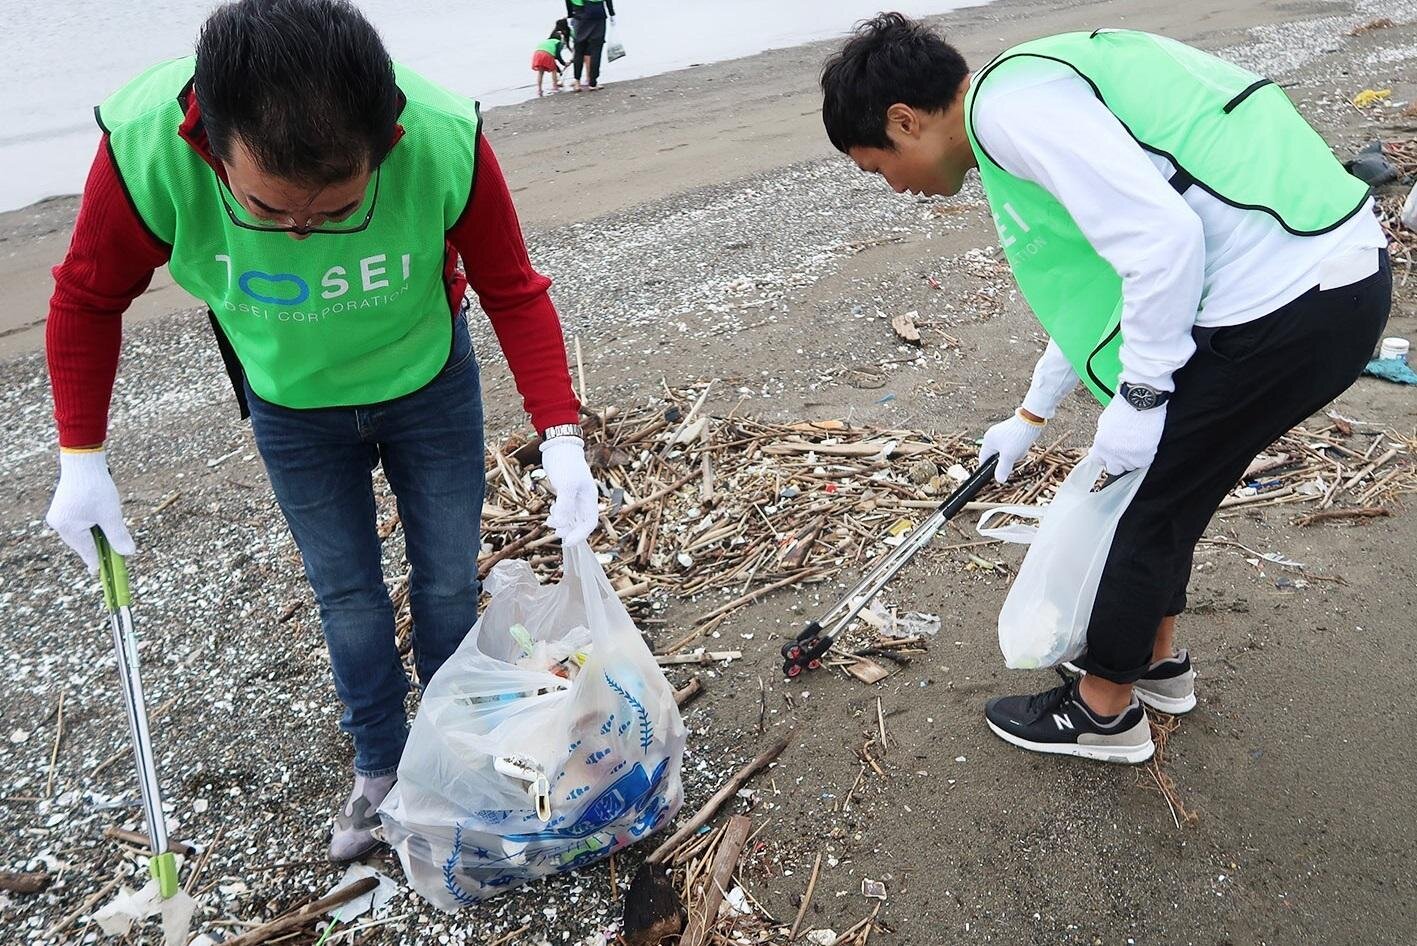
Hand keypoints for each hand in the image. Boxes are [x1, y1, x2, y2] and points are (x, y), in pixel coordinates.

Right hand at [45, 450, 135, 573]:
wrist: (83, 460)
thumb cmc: (96, 486)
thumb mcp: (111, 514)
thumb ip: (119, 536)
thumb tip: (129, 554)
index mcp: (68, 529)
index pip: (88, 553)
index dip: (99, 564)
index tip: (104, 577)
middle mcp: (59, 524)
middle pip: (85, 544)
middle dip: (101, 545)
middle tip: (117, 553)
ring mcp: (60, 515)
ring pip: (84, 533)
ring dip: (99, 532)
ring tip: (110, 522)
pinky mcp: (64, 507)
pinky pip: (81, 523)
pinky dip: (93, 523)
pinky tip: (102, 516)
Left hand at [540, 436, 598, 544]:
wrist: (559, 445)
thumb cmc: (566, 464)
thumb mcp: (566, 485)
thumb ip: (566, 506)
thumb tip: (562, 525)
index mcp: (589, 498)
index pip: (590, 523)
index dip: (580, 535)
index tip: (567, 542)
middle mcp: (584, 498)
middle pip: (581, 522)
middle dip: (569, 530)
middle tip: (555, 532)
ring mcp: (575, 494)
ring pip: (572, 516)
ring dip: (562, 522)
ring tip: (549, 521)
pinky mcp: (565, 490)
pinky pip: (565, 508)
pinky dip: (558, 513)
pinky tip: (551, 511)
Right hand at [979, 411, 1043, 483]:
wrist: (1031, 419)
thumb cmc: (1018, 436)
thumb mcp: (1009, 456)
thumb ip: (1003, 469)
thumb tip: (999, 480)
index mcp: (988, 441)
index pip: (983, 460)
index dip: (988, 469)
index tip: (996, 474)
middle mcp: (992, 436)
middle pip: (996, 456)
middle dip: (1007, 459)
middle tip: (1014, 457)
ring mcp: (1001, 433)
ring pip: (1005, 451)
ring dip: (1014, 454)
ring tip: (1021, 449)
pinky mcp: (1010, 431)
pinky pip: (1011, 445)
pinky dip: (1018, 448)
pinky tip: (1024, 445)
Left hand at [1089, 396, 1166, 475]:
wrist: (1140, 400)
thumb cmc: (1123, 407)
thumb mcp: (1104, 423)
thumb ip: (1101, 439)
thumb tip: (1098, 449)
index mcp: (1100, 445)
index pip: (1098, 461)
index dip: (1105, 457)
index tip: (1110, 454)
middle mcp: (1112, 453)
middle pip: (1114, 469)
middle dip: (1118, 461)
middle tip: (1125, 450)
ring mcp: (1128, 456)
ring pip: (1129, 467)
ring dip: (1132, 459)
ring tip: (1136, 443)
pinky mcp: (1144, 456)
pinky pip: (1143, 463)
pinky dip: (1144, 456)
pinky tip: (1144, 444)